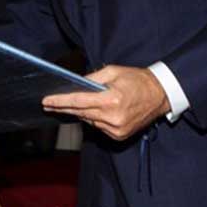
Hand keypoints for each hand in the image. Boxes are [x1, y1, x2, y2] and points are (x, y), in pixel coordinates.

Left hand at [42, 65, 170, 141]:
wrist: (160, 95)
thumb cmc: (137, 80)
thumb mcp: (113, 71)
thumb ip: (92, 79)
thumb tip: (74, 84)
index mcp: (111, 99)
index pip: (78, 101)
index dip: (60, 101)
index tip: (47, 101)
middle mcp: (113, 117)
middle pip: (80, 113)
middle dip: (64, 108)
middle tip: (49, 104)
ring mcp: (116, 128)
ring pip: (89, 121)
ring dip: (81, 112)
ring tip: (76, 103)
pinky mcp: (119, 135)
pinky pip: (99, 127)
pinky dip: (95, 119)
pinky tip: (97, 111)